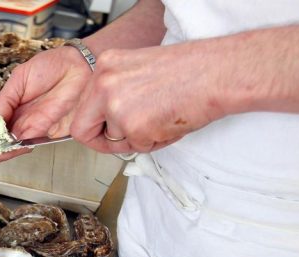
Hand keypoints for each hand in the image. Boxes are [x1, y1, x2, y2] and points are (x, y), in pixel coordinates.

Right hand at [0, 46, 93, 178]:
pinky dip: (11, 151)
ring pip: (9, 147)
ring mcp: (33, 128)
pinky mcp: (48, 133)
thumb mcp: (20, 78)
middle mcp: (20, 121)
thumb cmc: (52, 66)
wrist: (81, 66)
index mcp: (11, 107)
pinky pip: (26, 144)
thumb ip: (5, 100)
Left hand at [52, 40, 226, 153]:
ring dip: (138, 138)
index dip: (93, 125)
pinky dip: (155, 142)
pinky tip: (169, 122)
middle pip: (82, 129)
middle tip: (124, 140)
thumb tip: (105, 120)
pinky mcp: (134, 127)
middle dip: (103, 141)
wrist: (217, 73)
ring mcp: (116, 106)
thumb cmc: (189, 71)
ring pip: (115, 140)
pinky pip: (138, 147)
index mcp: (105, 66)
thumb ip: (116, 92)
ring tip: (162, 118)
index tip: (103, 133)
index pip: (81, 107)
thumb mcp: (138, 71)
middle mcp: (104, 84)